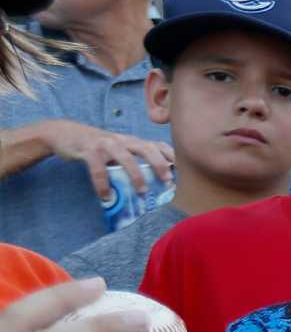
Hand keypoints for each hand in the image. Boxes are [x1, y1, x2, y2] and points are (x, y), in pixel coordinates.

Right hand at [37, 119, 173, 198]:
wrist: (65, 133)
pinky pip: (97, 168)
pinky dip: (103, 184)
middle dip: (159, 163)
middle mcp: (122, 140)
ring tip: (142, 192)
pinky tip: (106, 197)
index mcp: (133, 141)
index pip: (158, 145)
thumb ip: (134, 160)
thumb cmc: (98, 147)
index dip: (172, 156)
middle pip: (146, 147)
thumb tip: (154, 184)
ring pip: (125, 157)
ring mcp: (105, 144)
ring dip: (136, 175)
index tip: (183, 172)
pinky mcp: (88, 150)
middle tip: (168, 181)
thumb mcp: (119, 149)